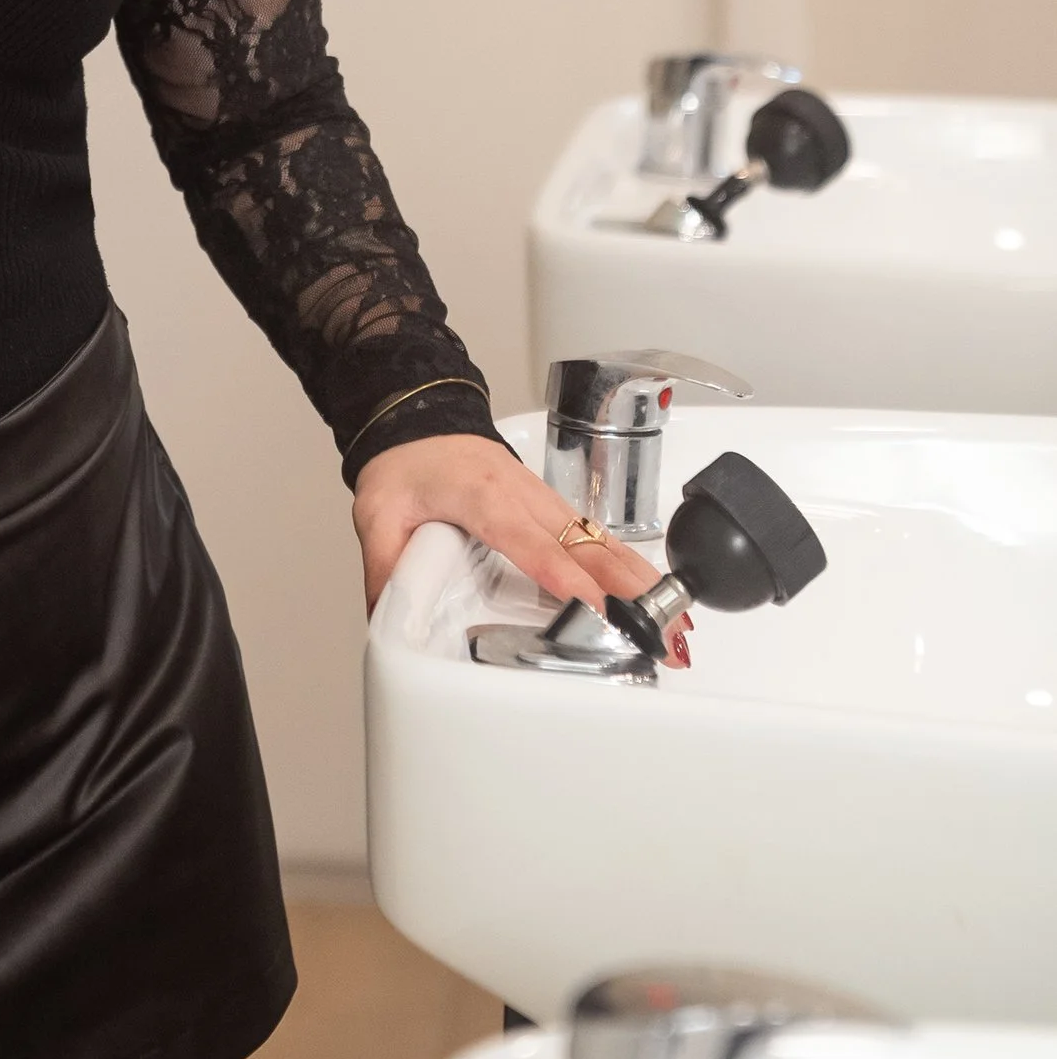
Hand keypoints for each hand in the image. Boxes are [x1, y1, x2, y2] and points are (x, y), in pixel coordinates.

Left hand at [351, 431, 668, 634]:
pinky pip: (602, 540)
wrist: (417, 421)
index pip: (538, 549)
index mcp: (487, 499)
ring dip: (646, 587)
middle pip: (592, 548)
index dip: (573, 585)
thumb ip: (384, 567)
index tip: (602, 618)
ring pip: (607, 545)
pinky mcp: (555, 510)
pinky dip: (635, 571)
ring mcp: (547, 503)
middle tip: (664, 637)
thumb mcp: (380, 515)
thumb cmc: (407, 464)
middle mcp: (528, 498)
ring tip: (679, 632)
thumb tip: (387, 620)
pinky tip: (657, 601)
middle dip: (633, 594)